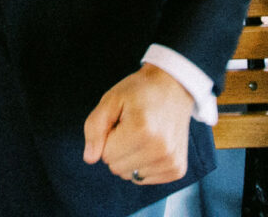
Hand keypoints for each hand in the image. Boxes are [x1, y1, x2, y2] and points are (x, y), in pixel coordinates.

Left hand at [81, 64, 195, 185]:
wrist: (173, 88)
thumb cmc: (139, 93)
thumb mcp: (111, 100)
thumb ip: (94, 128)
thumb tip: (90, 158)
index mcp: (142, 130)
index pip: (106, 155)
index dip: (109, 137)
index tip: (122, 121)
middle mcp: (160, 149)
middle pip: (117, 168)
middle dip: (118, 149)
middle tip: (132, 127)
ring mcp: (171, 161)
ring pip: (131, 176)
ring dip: (131, 158)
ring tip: (143, 135)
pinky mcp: (177, 169)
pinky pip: (145, 179)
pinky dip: (143, 165)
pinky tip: (152, 145)